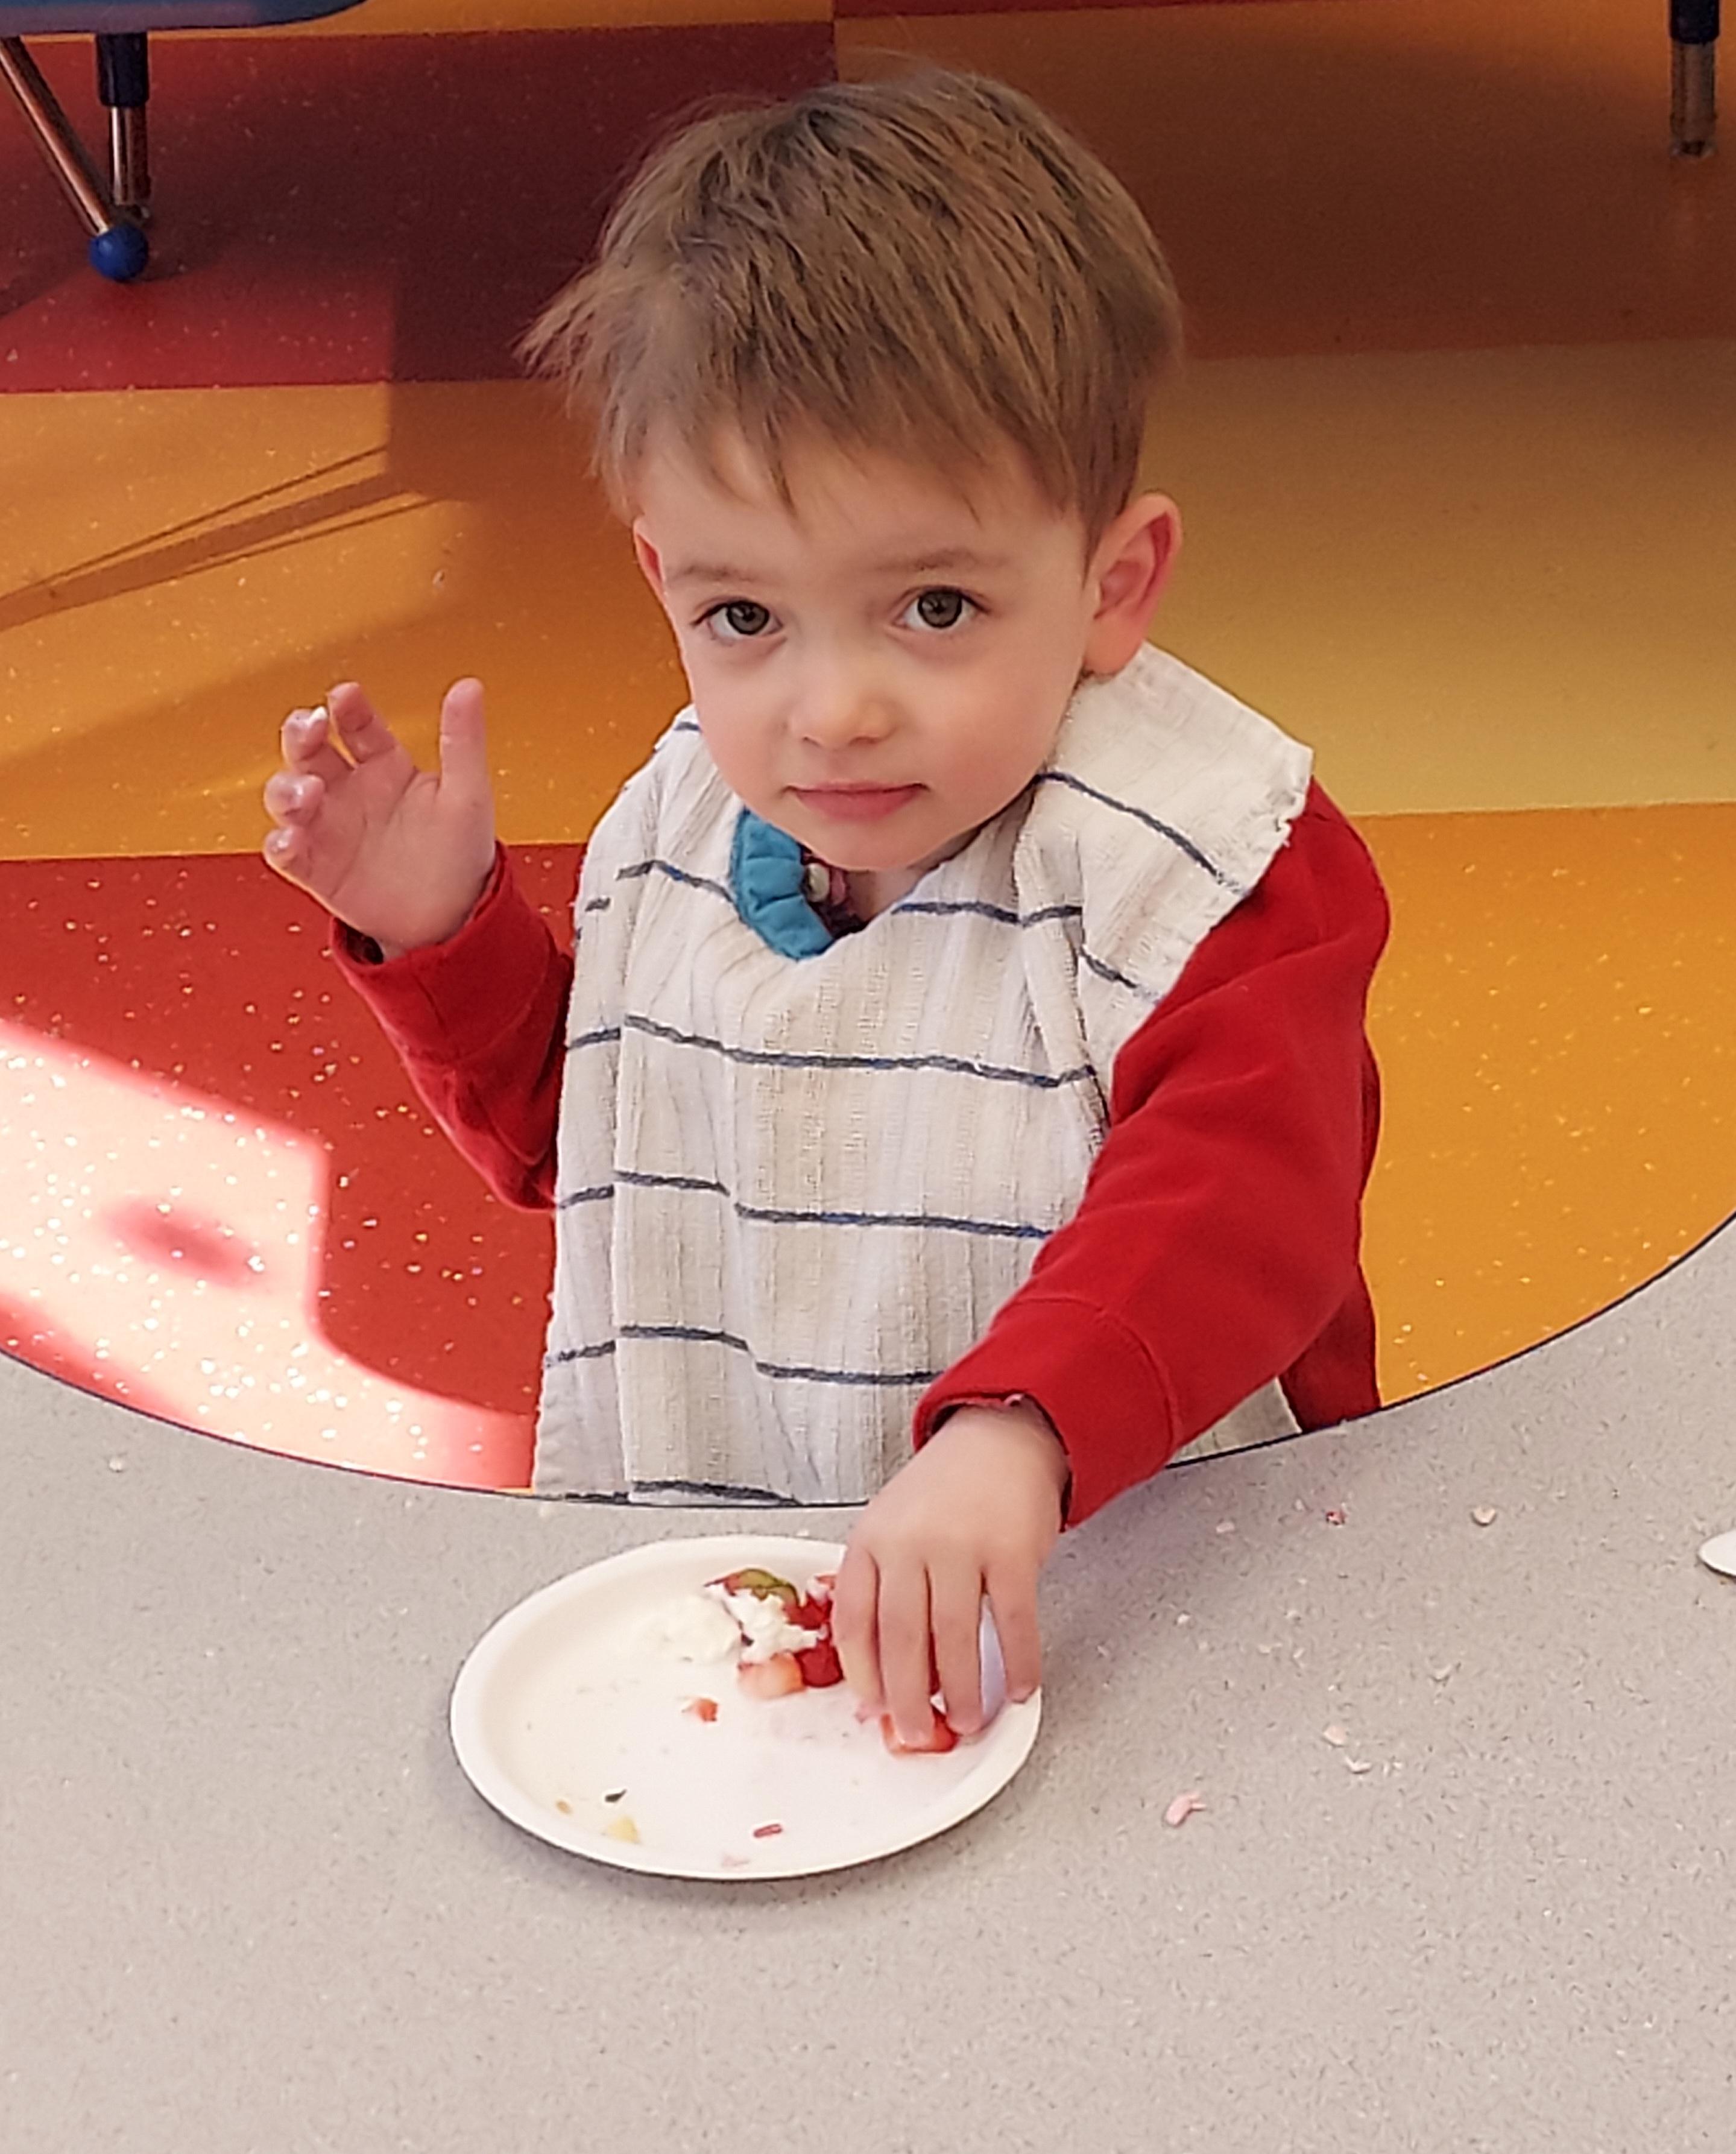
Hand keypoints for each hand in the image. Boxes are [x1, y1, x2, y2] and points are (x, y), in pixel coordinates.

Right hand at [261, 679, 495, 955]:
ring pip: (287, 795)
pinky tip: (291, 839)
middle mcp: (350, 789)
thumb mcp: (468, 794)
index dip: (347, 707)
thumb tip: (469, 687)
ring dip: (287, 788)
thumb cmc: (460, 853)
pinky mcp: (315, 866)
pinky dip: (282, 844)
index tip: (344, 695)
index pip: (357, 724)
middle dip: (301, 733)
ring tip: (309, 791)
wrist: (453, 919)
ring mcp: (328, 825)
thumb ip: (463, 741)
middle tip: (310, 726)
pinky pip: (286, 851)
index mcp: (385, 764)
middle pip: (309, 749)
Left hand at [832, 1403, 1068, 1746]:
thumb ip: (881, 1590)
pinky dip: (1018, 1664)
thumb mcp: (891, 1527)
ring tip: (969, 1721)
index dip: (863, 1675)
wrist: (1000, 1439)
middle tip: (920, 1735)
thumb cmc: (943, 1492)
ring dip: (962, 1692)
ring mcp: (961, 1546)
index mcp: (870, 1540)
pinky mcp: (1011, 1551)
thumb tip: (879, 1679)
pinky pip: (1013, 1623)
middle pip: (900, 1639)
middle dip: (909, 1700)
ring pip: (953, 1639)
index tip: (875, 1709)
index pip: (853, 1620)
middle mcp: (909, 1543)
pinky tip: (1018, 1689)